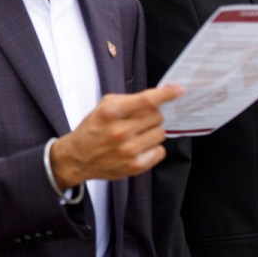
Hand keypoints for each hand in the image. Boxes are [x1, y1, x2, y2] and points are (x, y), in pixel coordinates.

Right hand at [50, 85, 181, 186]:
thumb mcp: (104, 106)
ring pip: (160, 133)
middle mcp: (120, 132)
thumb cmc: (93, 128)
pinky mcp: (135, 166)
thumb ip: (129, 100)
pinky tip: (139, 147)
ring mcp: (129, 151)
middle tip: (140, 120)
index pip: (146, 100)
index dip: (166, 94)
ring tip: (138, 135)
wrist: (78, 157)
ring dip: (152, 132)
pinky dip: (153, 148)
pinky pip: (160, 151)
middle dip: (152, 115)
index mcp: (111, 113)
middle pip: (157, 116)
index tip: (179, 90)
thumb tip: (159, 96)